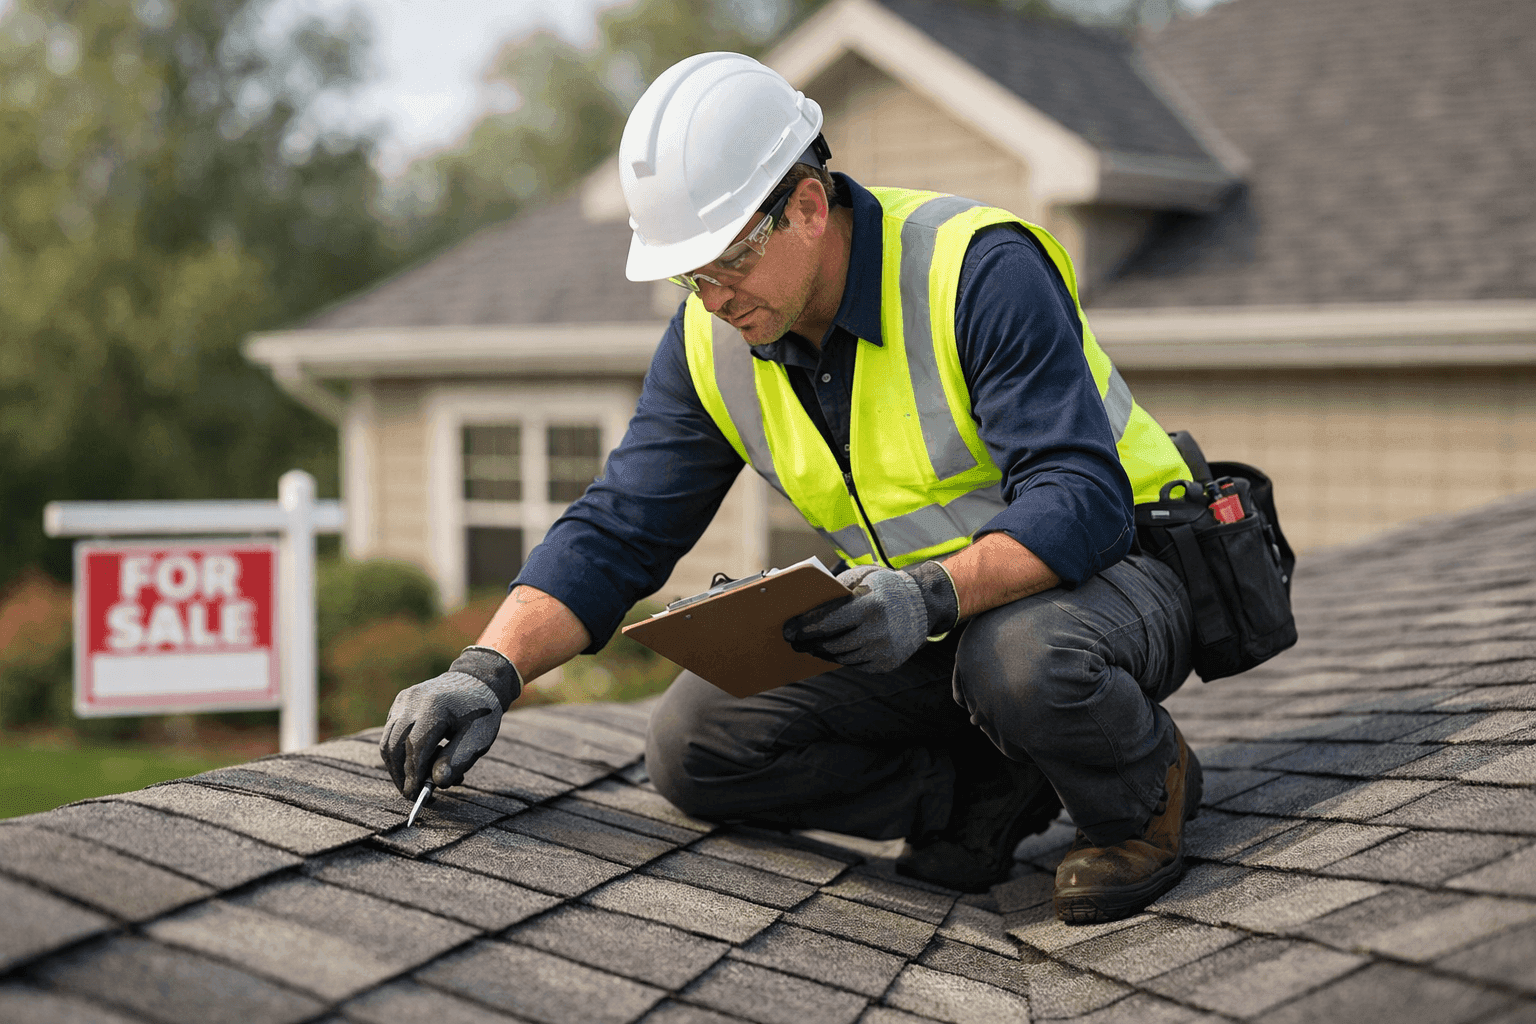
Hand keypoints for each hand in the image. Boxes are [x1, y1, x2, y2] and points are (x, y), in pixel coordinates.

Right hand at [380, 646, 521, 798]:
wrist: (477, 681)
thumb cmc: (481, 712)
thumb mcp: (479, 737)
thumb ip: (459, 759)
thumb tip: (438, 783)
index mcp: (435, 706)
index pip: (415, 746)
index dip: (412, 774)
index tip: (415, 795)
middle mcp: (413, 700)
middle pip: (394, 745)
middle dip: (400, 775)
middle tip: (413, 794)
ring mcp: (403, 700)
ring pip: (387, 741)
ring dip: (397, 767)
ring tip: (415, 782)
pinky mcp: (400, 703)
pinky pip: (391, 732)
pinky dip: (399, 752)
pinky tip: (419, 761)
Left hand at [783, 561, 958, 673]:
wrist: (923, 605)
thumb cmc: (884, 588)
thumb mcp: (863, 578)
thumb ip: (837, 590)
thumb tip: (804, 604)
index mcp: (869, 605)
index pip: (828, 621)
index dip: (804, 627)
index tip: (788, 630)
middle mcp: (878, 630)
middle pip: (831, 643)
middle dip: (809, 643)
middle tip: (794, 642)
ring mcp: (883, 650)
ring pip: (842, 657)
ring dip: (822, 652)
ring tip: (810, 647)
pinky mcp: (887, 664)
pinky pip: (856, 664)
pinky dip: (842, 658)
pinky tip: (832, 651)